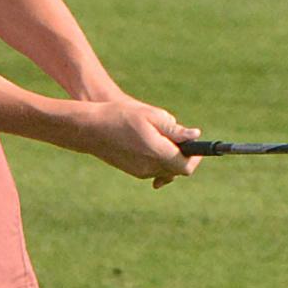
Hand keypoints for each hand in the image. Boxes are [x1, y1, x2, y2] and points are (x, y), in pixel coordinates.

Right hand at [68, 100, 201, 188]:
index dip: (196, 156)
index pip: (186, 165)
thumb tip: (194, 135)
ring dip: (170, 157)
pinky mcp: (133, 171)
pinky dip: (158, 159)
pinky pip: (154, 170)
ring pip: (166, 170)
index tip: (197, 143)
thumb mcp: (151, 115)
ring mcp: (140, 172)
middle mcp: (150, 167)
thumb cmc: (120, 116)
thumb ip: (175, 128)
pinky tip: (151, 143)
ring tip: (162, 136)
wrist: (90, 128)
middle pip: (178, 170)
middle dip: (183, 155)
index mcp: (157, 153)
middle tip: (181, 137)